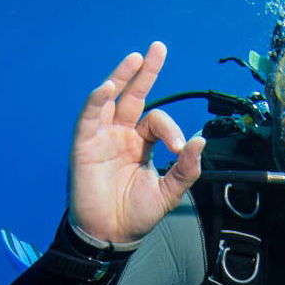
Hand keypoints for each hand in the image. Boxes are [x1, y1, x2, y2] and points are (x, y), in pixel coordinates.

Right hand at [69, 41, 205, 244]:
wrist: (111, 236)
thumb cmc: (136, 215)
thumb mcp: (169, 191)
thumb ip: (187, 168)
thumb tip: (201, 142)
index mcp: (141, 144)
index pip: (157, 121)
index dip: (170, 129)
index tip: (178, 149)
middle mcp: (121, 135)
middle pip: (133, 95)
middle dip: (145, 72)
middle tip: (158, 48)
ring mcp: (102, 138)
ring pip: (111, 100)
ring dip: (121, 78)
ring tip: (135, 59)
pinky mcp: (84, 145)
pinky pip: (89, 118)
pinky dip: (96, 101)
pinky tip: (107, 86)